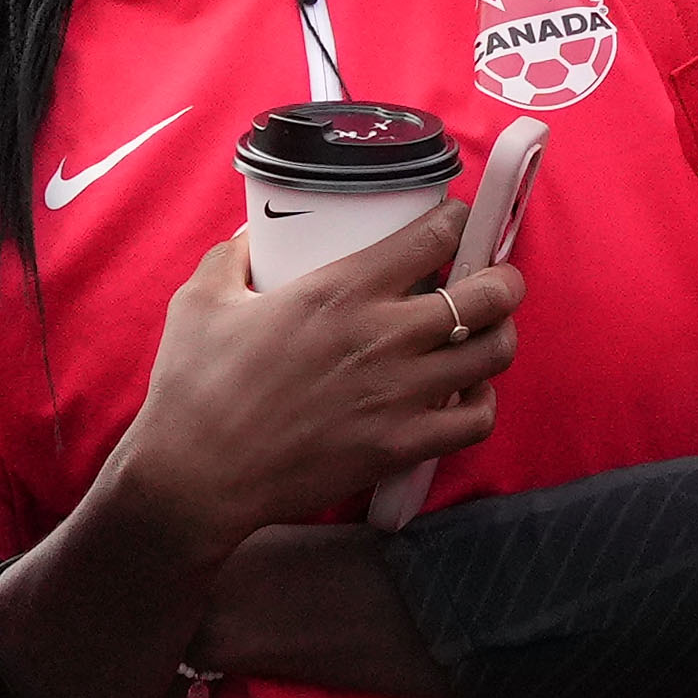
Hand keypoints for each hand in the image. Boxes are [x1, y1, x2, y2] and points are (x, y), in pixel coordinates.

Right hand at [106, 216, 525, 554]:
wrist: (196, 476)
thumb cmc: (194, 387)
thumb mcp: (201, 299)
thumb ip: (233, 255)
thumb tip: (254, 234)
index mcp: (341, 291)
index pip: (434, 237)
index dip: (457, 221)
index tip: (456, 221)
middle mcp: (384, 336)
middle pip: (488, 294)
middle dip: (503, 279)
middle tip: (494, 278)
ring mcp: (400, 394)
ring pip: (494, 353)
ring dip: (500, 335)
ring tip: (487, 331)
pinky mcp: (403, 444)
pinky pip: (478, 419)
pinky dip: (483, 402)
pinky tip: (466, 391)